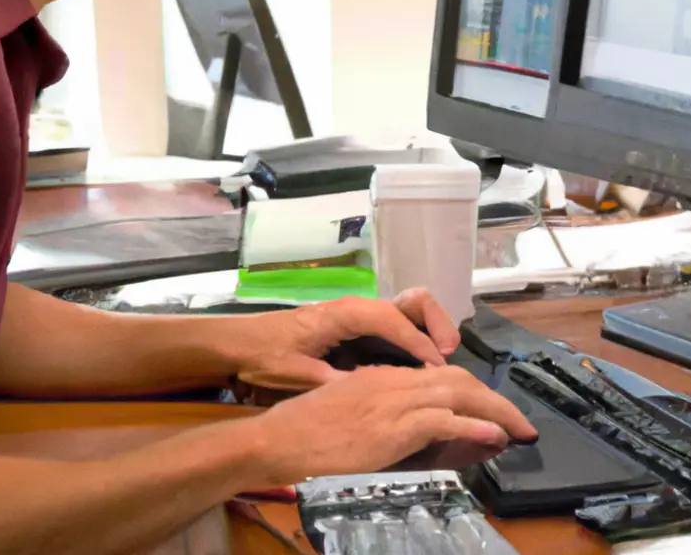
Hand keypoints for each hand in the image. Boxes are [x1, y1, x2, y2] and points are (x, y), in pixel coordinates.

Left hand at [225, 289, 461, 390]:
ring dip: (431, 328)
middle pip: (412, 301)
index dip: (417, 342)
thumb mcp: (297, 373)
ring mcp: (362, 315)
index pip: (392, 320)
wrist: (242, 343)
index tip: (436, 366)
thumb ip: (332, 379)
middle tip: (447, 354)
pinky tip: (421, 364)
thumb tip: (367, 390)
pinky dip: (417, 336)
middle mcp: (360, 307)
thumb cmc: (267, 355)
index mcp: (346, 313)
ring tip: (441, 358)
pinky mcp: (360, 327)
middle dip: (435, 322)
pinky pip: (399, 323)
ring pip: (409, 309)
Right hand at [239, 365, 537, 487]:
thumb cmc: (304, 432)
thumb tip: (422, 433)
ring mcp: (393, 402)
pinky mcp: (391, 426)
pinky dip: (473, 426)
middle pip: (458, 380)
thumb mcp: (352, 417)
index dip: (475, 393)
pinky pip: (442, 420)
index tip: (496, 412)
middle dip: (495, 400)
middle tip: (521, 423)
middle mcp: (394, 382)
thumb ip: (388, 421)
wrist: (276, 441)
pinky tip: (495, 436)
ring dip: (495, 411)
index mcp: (385, 378)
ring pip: (458, 394)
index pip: (442, 377)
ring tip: (520, 429)